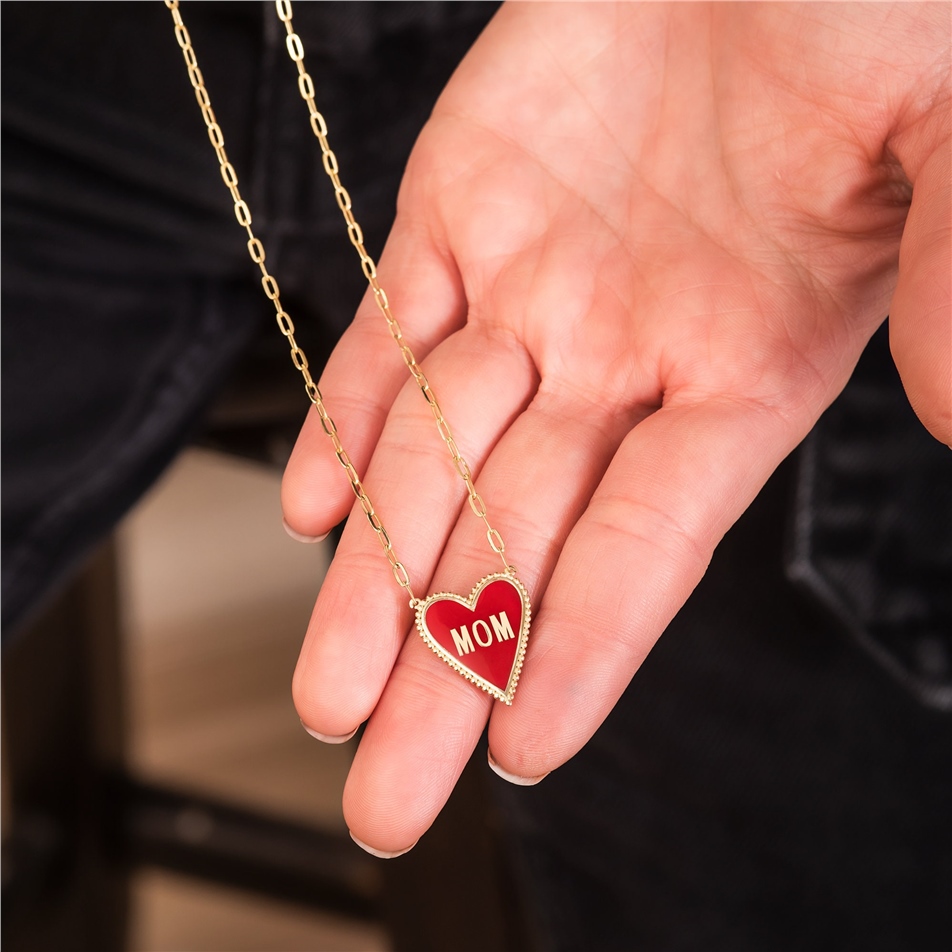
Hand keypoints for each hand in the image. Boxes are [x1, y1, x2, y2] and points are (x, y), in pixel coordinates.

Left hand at [283, 2, 949, 854]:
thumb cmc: (866, 7)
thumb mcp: (945, 125)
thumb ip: (951, 268)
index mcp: (743, 366)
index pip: (645, 547)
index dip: (579, 649)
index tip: (519, 748)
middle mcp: (625, 355)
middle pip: (517, 543)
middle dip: (446, 670)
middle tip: (389, 795)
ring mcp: (531, 291)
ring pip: (433, 462)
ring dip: (373, 577)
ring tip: (324, 693)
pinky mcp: (454, 213)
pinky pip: (389, 338)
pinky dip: (350, 419)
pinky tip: (317, 507)